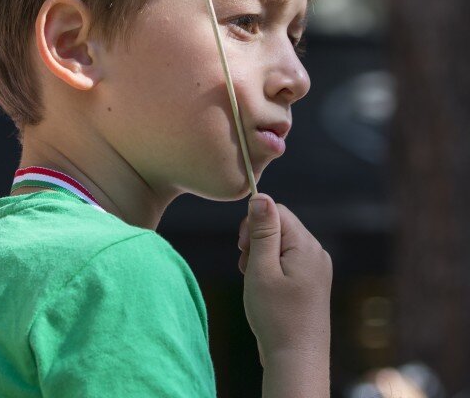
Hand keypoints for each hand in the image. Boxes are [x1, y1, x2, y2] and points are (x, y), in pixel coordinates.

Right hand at [237, 194, 331, 366]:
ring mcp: (317, 269)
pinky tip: (265, 289)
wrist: (296, 362)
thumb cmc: (276, 317)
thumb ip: (261, 230)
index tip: (242, 249)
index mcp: (307, 246)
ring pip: (281, 243)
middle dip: (257, 241)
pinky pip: (287, 260)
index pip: (277, 210)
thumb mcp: (261, 269)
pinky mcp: (312, 282)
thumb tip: (260, 196)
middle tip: (247, 268)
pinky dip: (271, 269)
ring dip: (261, 256)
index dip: (254, 224)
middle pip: (279, 226)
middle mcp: (317, 253)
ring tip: (256, 282)